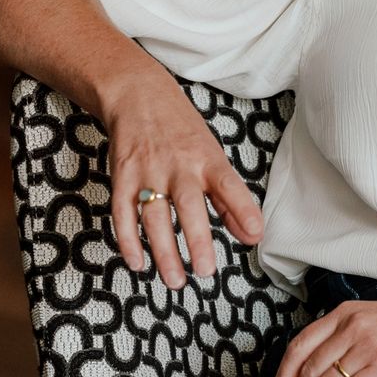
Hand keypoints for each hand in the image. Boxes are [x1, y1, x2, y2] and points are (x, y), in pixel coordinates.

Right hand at [102, 74, 263, 289]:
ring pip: (154, 216)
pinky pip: (122, 212)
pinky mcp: (122, 177)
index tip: (254, 235)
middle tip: (204, 271)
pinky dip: (127, 240)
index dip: (243, 210)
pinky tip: (137, 262)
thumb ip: (231, 199)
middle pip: (188, 206)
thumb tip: (253, 234)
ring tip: (175, 280)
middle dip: (197, 240)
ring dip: (163, 251)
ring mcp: (148, 172)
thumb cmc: (181, 131)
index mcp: (207, 159)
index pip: (229, 185)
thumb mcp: (212, 156)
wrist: (138, 96)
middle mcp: (178, 166)